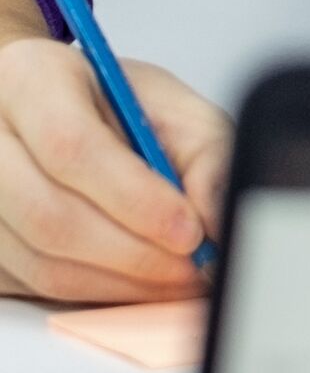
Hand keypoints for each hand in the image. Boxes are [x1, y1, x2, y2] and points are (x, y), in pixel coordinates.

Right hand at [0, 36, 231, 302]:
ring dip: (121, 282)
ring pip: (41, 262)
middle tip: (194, 265)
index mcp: (30, 80)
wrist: (60, 111)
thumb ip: (205, 152)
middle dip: (136, 254)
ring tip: (177, 275)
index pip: (71, 147)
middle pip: (49, 215)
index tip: (190, 229)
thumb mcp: (171, 105)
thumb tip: (216, 216)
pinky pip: (35, 285)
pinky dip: (98, 292)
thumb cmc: (112, 104)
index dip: (136, 198)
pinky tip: (138, 279)